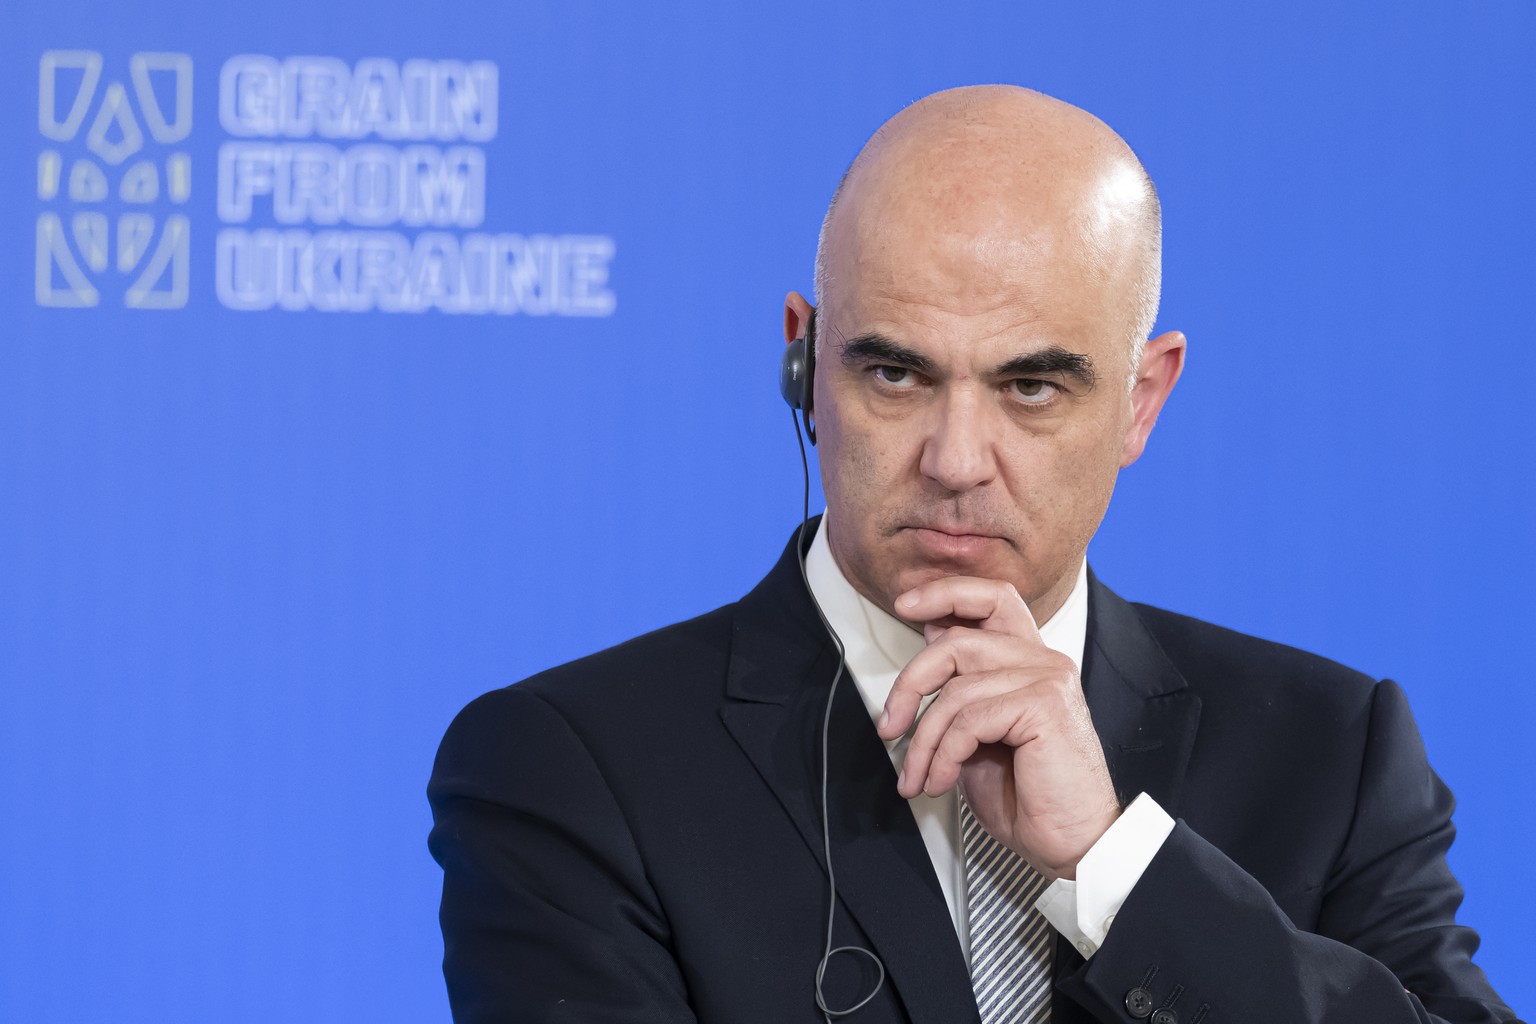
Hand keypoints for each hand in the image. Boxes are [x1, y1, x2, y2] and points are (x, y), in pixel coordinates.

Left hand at [875, 576, 1120, 879]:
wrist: (1072, 843)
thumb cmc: (1028, 797)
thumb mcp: (977, 737)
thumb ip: (958, 693)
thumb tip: (924, 657)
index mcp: (1029, 661)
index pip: (991, 597)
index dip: (945, 592)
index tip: (905, 605)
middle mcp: (1042, 661)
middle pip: (956, 641)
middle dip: (909, 684)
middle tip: (889, 727)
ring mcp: (1047, 678)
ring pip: (955, 689)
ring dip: (924, 741)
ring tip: (919, 777)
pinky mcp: (1044, 704)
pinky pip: (969, 718)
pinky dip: (944, 755)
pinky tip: (941, 781)